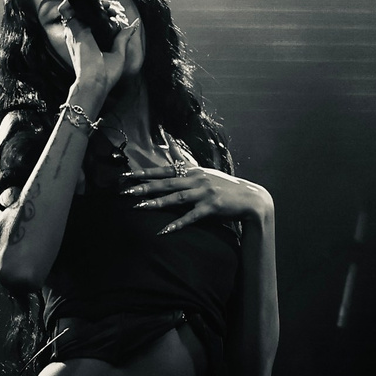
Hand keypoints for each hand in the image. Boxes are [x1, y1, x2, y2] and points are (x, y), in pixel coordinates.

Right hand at [56, 0, 137, 102]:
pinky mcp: (74, 31)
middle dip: (97, 5)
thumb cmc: (105, 75)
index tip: (113, 11)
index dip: (100, 12)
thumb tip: (133, 25)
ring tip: (108, 5)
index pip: (88, 21)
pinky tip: (98, 2)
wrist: (95, 83)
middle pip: (83, 12)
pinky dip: (80, 2)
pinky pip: (69, 9)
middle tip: (111, 7)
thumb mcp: (118, 54)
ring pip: (77, 9)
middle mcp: (77, 36)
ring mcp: (73, 33)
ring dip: (92, 3)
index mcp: (86, 42)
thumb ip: (123, 38)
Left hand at [120, 164, 269, 237]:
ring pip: (176, 198)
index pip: (164, 170)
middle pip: (166, 183)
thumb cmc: (224, 186)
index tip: (126, 176)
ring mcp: (204, 193)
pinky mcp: (211, 207)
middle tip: (126, 193)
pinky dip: (177, 224)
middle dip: (145, 188)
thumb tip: (168, 144)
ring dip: (157, 203)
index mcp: (193, 171)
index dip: (145, 173)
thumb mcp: (204, 172)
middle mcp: (197, 179)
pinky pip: (190, 217)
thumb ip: (184, 163)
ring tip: (140, 208)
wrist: (249, 198)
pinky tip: (164, 231)